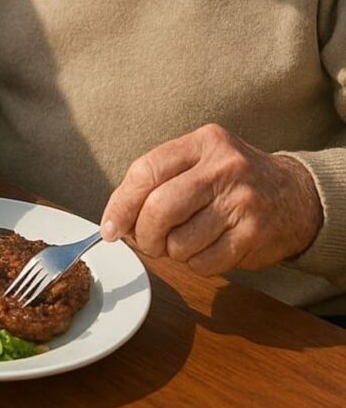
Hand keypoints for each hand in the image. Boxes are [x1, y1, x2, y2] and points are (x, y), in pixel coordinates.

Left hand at [100, 123, 322, 275]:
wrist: (296, 196)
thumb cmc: (231, 180)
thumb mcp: (200, 160)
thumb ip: (160, 179)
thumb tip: (117, 220)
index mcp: (202, 143)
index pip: (146, 171)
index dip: (121, 203)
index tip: (111, 226)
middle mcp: (223, 168)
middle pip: (160, 208)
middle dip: (143, 234)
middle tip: (145, 242)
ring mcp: (241, 201)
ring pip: (180, 242)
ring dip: (172, 252)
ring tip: (182, 242)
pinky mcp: (254, 235)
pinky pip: (204, 263)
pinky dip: (195, 264)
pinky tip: (206, 250)